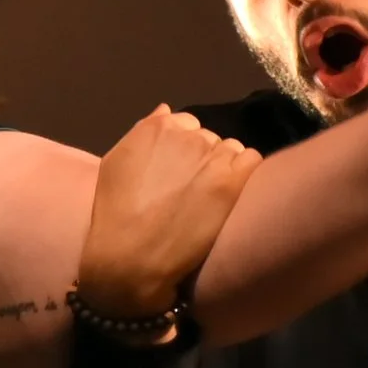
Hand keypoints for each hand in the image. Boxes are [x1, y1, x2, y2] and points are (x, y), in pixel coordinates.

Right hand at [80, 106, 259, 320]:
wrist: (131, 257)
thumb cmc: (115, 214)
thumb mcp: (115, 164)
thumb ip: (142, 132)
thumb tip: (165, 111)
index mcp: (157, 126)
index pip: (186, 125)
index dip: (183, 149)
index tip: (177, 172)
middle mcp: (186, 134)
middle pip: (209, 138)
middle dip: (204, 158)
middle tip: (192, 189)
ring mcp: (211, 156)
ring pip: (232, 150)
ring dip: (225, 168)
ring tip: (210, 197)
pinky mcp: (232, 180)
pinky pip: (252, 161)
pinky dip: (244, 175)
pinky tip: (230, 196)